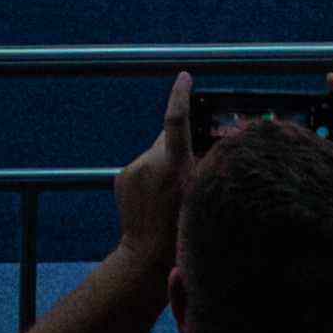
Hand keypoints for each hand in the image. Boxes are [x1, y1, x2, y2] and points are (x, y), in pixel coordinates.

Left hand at [116, 79, 194, 246]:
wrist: (145, 254)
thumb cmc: (181, 230)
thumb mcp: (202, 196)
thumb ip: (204, 168)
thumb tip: (211, 145)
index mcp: (175, 166)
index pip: (177, 121)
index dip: (180, 96)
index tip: (184, 77)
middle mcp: (150, 162)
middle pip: (168, 140)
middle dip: (179, 147)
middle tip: (188, 171)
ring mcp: (132, 169)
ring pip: (155, 155)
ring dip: (164, 165)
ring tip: (169, 195)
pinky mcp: (121, 177)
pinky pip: (142, 167)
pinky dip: (150, 176)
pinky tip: (154, 199)